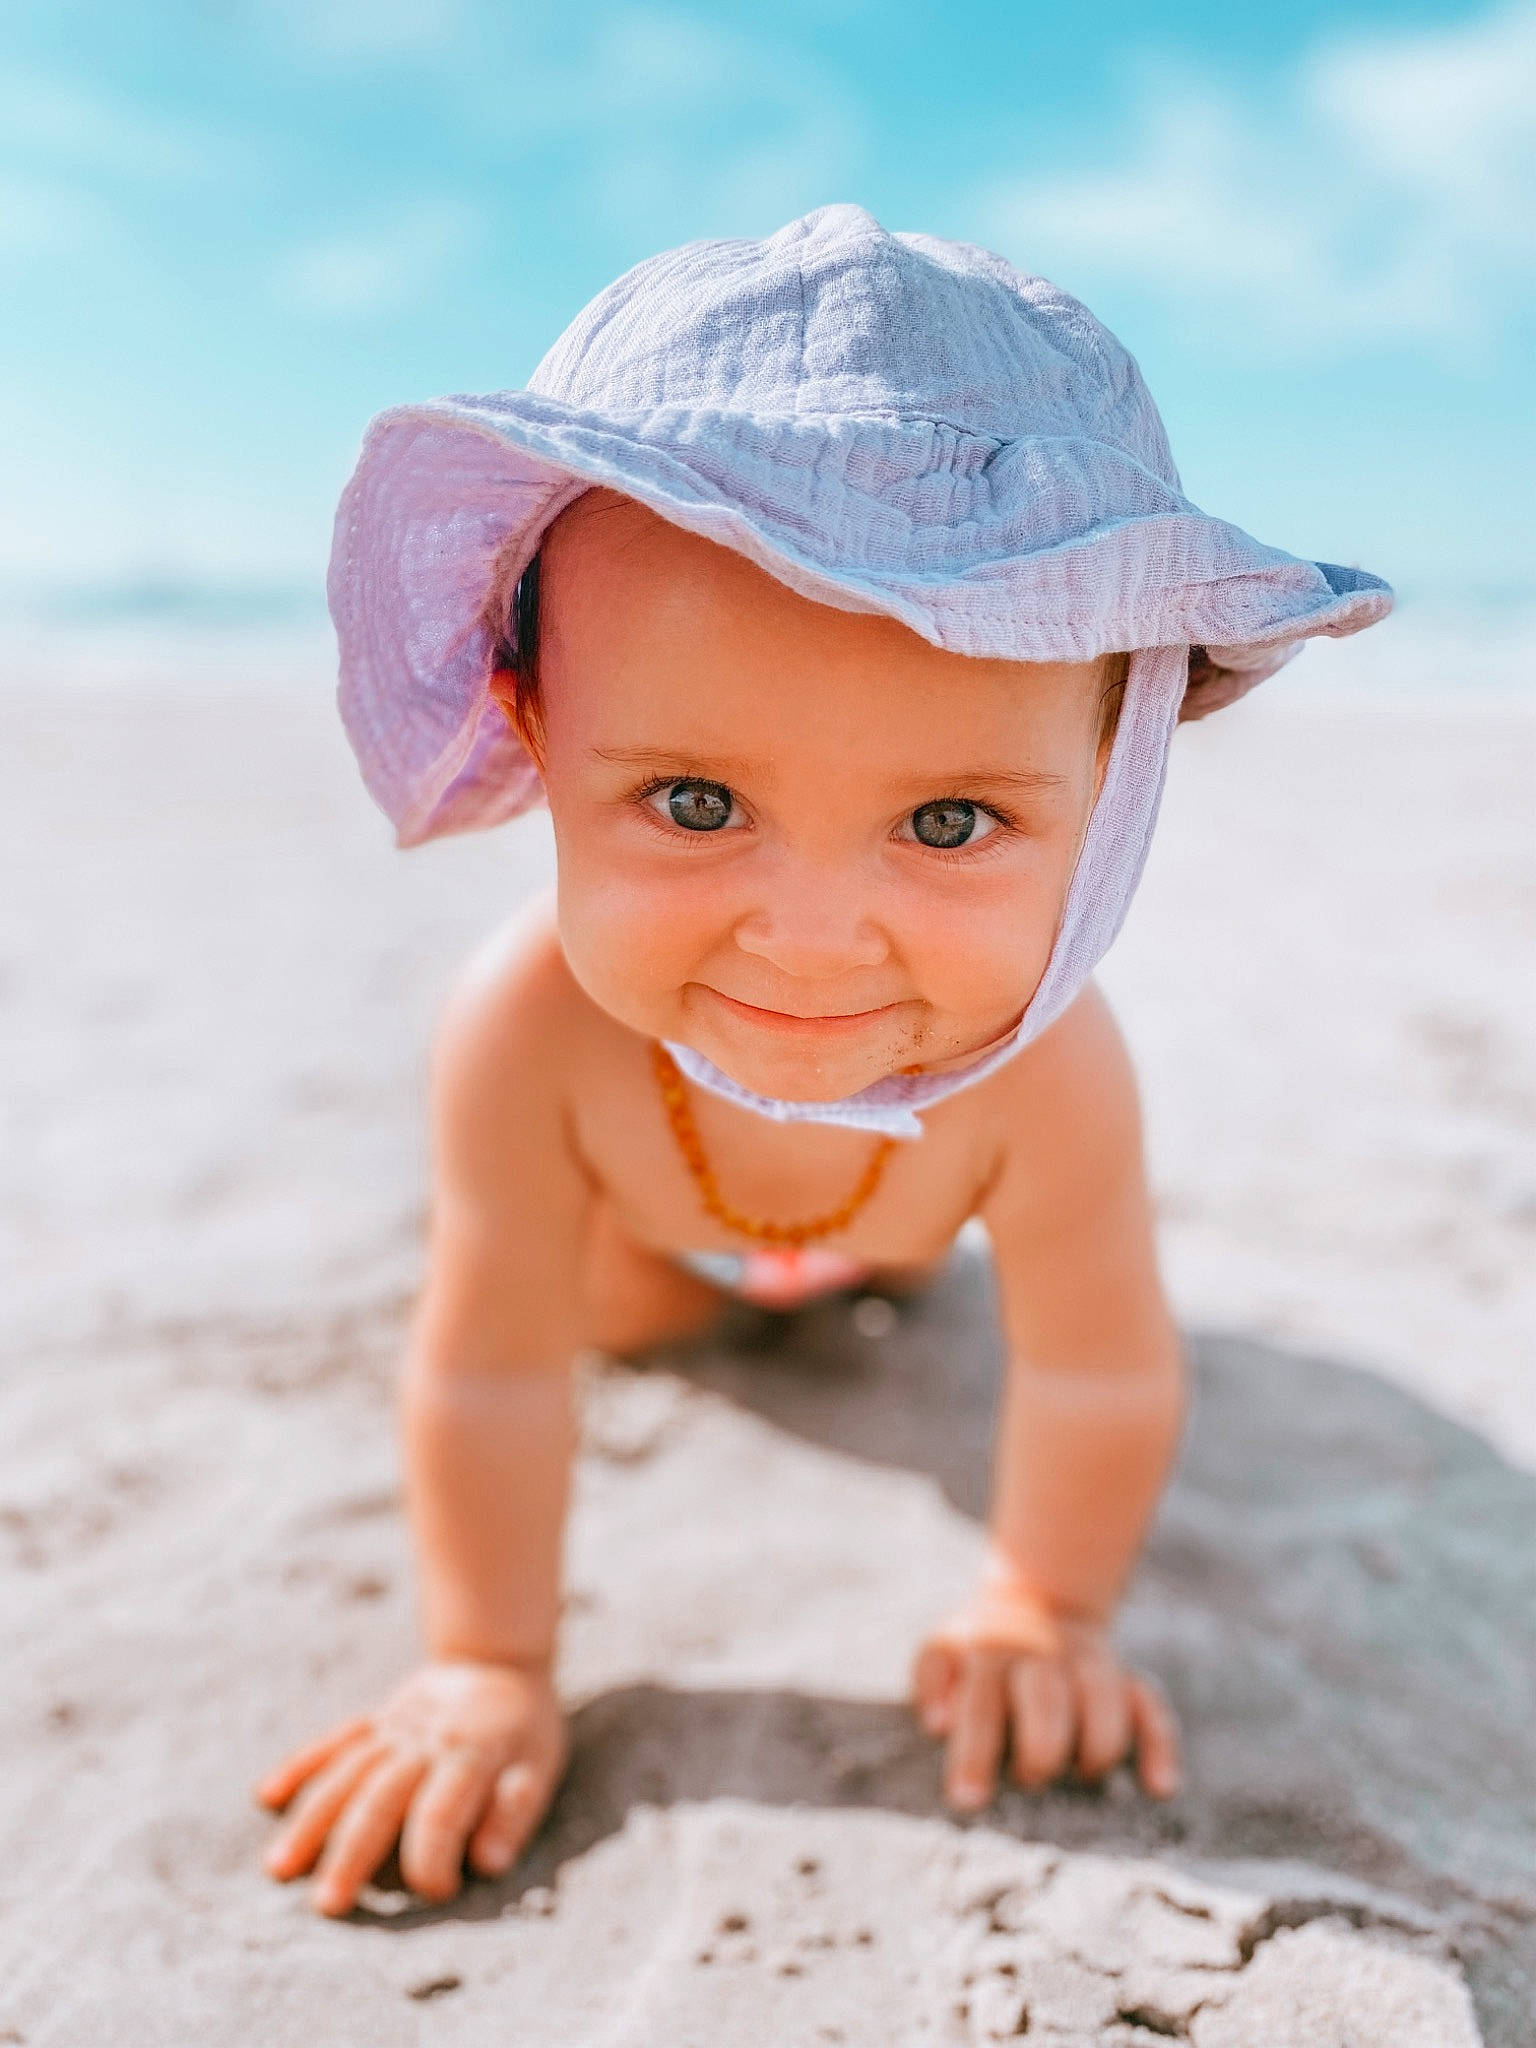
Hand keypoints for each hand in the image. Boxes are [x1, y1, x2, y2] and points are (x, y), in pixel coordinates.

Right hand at [254, 1659, 566, 1915]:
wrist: (497, 1661)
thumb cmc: (523, 1731)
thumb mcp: (539, 1767)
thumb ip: (515, 1812)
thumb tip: (489, 1862)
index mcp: (470, 1758)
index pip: (441, 1814)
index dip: (434, 1859)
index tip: (434, 1893)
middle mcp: (423, 1744)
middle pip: (380, 1800)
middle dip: (351, 1853)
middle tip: (325, 1905)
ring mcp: (393, 1729)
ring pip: (345, 1774)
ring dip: (311, 1820)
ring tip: (278, 1869)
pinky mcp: (374, 1720)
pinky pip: (333, 1740)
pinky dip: (300, 1765)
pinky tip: (267, 1795)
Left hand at [912, 1584, 1179, 1810]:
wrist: (1036, 1601)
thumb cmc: (979, 1649)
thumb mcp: (944, 1650)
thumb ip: (933, 1680)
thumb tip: (938, 1723)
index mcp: (993, 1652)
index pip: (981, 1705)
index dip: (974, 1754)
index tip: (967, 1801)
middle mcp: (1044, 1654)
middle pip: (1047, 1700)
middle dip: (1041, 1750)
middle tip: (1031, 1780)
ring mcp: (1090, 1662)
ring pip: (1105, 1700)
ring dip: (1096, 1746)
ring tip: (1082, 1776)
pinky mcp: (1127, 1677)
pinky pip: (1152, 1707)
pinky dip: (1160, 1746)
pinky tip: (1159, 1787)